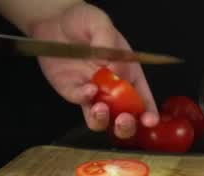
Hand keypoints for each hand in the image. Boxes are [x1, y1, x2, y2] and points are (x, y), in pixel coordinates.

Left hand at [31, 3, 157, 137]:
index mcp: (130, 75)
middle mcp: (114, 90)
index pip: (144, 100)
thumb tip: (114, 69)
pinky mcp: (73, 93)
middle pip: (125, 118)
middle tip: (123, 119)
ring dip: (104, 120)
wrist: (53, 22)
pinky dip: (85, 100)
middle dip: (127, 125)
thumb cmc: (84, 21)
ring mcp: (93, 94)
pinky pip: (80, 103)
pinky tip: (87, 89)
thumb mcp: (100, 23)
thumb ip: (108, 42)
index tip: (149, 120)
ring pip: (102, 120)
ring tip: (101, 108)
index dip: (149, 114)